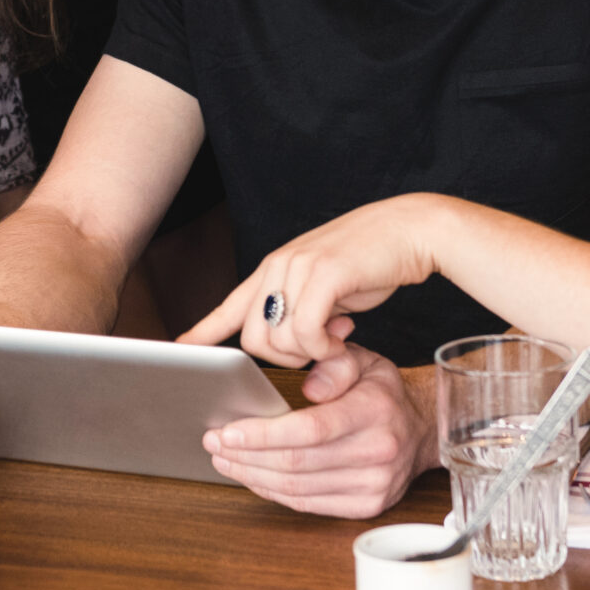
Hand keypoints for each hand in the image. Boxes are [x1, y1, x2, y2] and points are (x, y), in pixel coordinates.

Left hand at [181, 195, 446, 365]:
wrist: (410, 230)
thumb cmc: (372, 262)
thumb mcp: (326, 289)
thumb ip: (303, 313)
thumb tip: (294, 351)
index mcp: (274, 269)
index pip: (230, 305)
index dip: (203, 331)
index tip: (179, 348)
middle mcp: (278, 266)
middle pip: (252, 339)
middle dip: (284, 359)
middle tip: (320, 349)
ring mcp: (298, 268)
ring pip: (278, 340)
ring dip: (309, 354)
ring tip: (338, 336)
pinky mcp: (322, 274)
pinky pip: (306, 333)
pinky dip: (325, 348)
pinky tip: (343, 336)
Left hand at [203, 346, 430, 517]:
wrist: (423, 431)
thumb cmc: (384, 393)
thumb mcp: (365, 361)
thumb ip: (335, 365)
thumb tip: (310, 388)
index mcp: (374, 411)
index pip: (309, 430)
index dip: (262, 434)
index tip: (226, 431)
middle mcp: (377, 452)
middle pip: (296, 463)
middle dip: (246, 455)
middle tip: (213, 442)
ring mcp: (374, 485)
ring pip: (297, 488)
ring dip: (252, 475)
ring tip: (224, 459)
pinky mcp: (367, 507)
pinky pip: (308, 504)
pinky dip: (273, 492)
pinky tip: (252, 476)